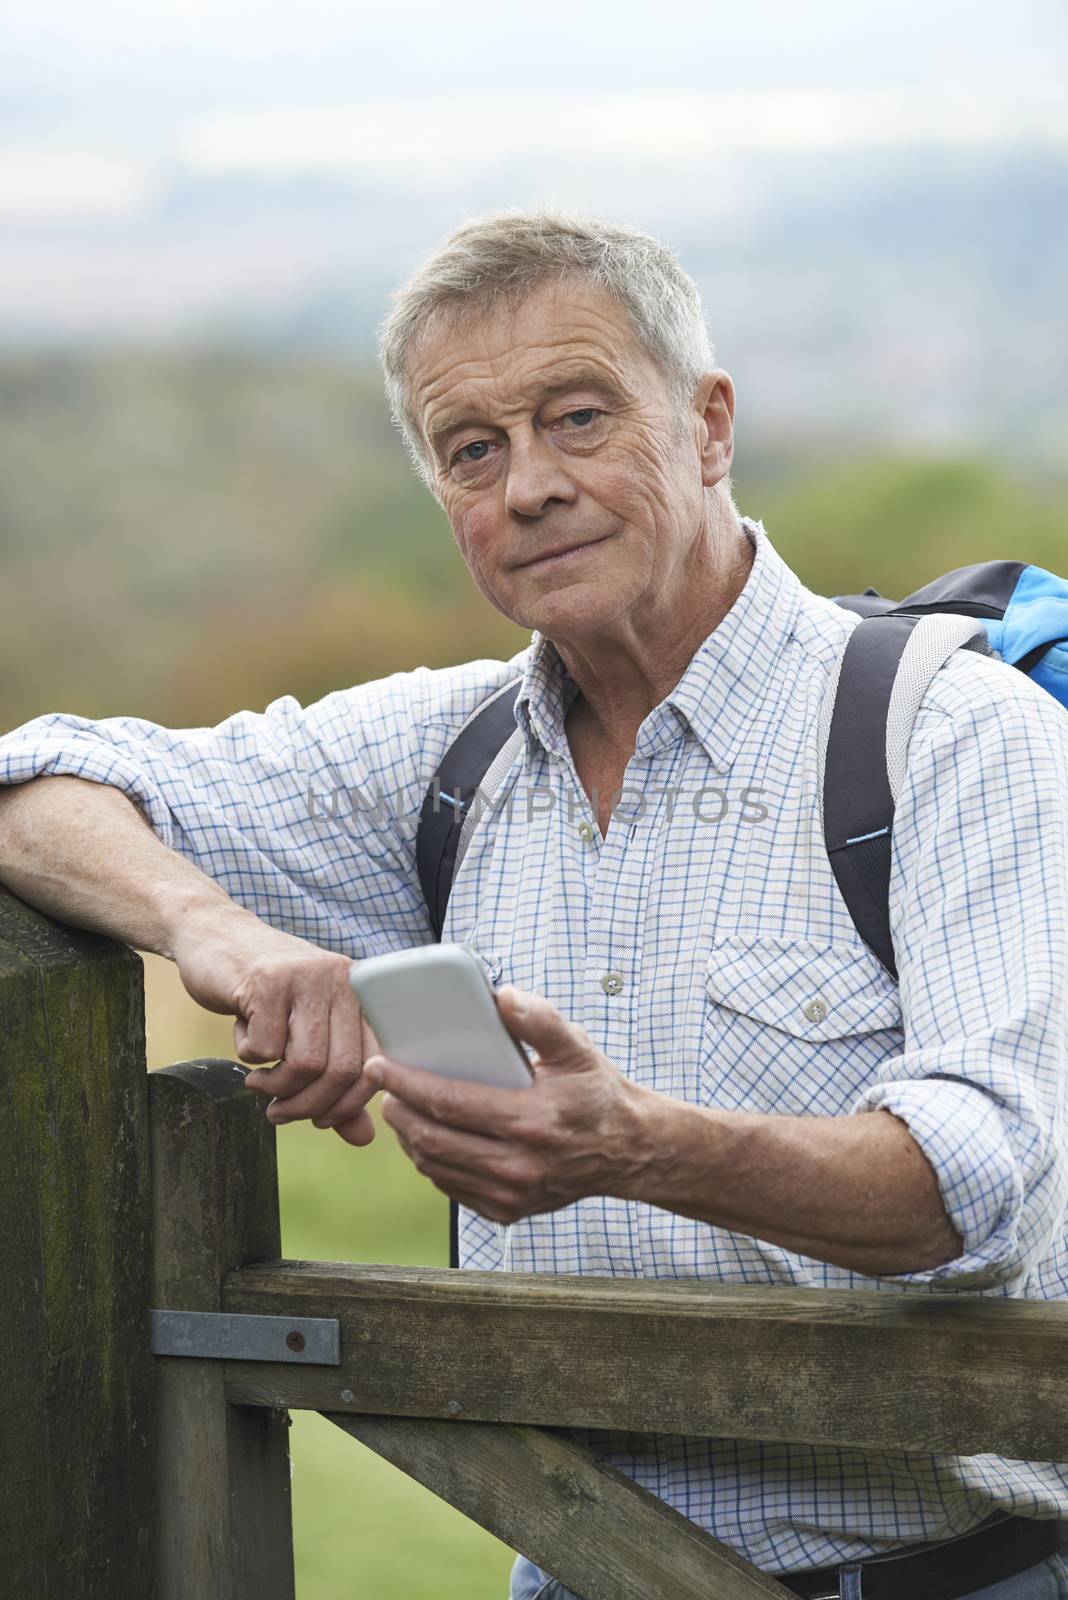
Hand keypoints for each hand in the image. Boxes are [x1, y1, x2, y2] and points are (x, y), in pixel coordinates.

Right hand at [170, 899, 378, 1144]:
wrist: (213, 935)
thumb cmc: (265, 991)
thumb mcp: (305, 1033)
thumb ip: (335, 1084)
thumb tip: (364, 1138)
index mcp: (362, 994)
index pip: (374, 1065)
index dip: (348, 1104)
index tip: (320, 1119)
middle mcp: (343, 981)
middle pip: (341, 1071)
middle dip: (308, 1106)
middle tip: (279, 1112)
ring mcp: (307, 978)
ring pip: (306, 1064)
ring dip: (277, 1087)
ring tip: (259, 1082)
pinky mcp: (267, 981)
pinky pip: (265, 1049)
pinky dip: (249, 1057)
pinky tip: (244, 1039)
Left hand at [363, 985, 654, 1221]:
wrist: (628, 1150)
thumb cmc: (596, 1093)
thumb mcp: (577, 1048)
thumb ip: (541, 1019)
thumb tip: (502, 996)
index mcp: (531, 1121)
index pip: (450, 1103)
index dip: (407, 1083)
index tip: (381, 1065)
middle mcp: (519, 1165)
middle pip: (433, 1140)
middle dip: (398, 1110)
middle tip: (385, 1086)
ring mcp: (511, 1194)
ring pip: (435, 1167)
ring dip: (408, 1137)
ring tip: (401, 1107)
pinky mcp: (507, 1211)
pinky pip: (451, 1187)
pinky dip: (430, 1161)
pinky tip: (428, 1137)